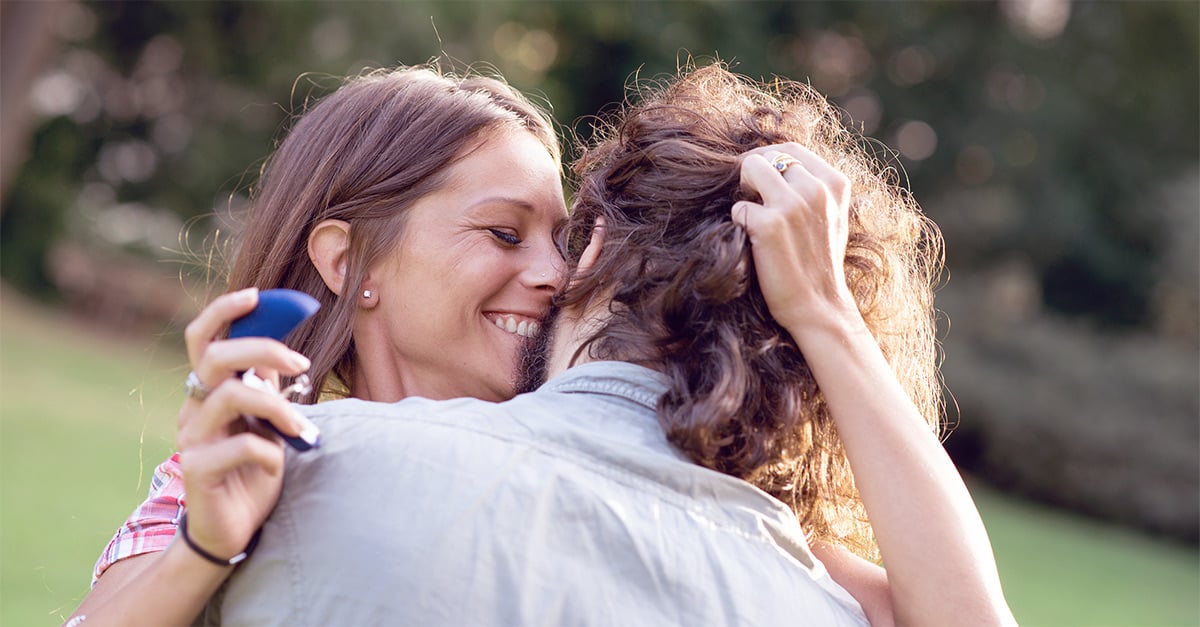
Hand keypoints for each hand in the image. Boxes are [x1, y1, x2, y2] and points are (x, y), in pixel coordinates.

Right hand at [176, 288, 314, 560]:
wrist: (233, 529)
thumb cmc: (252, 471)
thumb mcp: (266, 422)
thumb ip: (268, 385)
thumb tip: (282, 344)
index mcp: (208, 392)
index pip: (202, 338)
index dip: (224, 312)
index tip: (258, 296)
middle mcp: (193, 409)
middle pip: (214, 357)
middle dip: (262, 348)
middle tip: (301, 362)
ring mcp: (190, 439)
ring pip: (232, 396)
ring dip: (277, 407)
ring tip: (302, 428)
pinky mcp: (196, 470)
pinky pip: (239, 446)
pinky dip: (269, 451)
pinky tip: (277, 464)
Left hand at [731, 143, 859, 333]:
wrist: (819, 307)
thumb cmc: (818, 262)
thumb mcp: (831, 217)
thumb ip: (812, 187)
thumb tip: (775, 163)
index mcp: (835, 183)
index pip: (790, 149)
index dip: (766, 158)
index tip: (756, 178)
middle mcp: (817, 189)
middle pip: (767, 156)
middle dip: (752, 175)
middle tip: (750, 201)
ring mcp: (793, 205)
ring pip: (750, 168)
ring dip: (744, 191)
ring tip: (751, 217)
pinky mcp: (770, 224)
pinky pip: (739, 206)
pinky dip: (738, 221)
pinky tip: (751, 241)